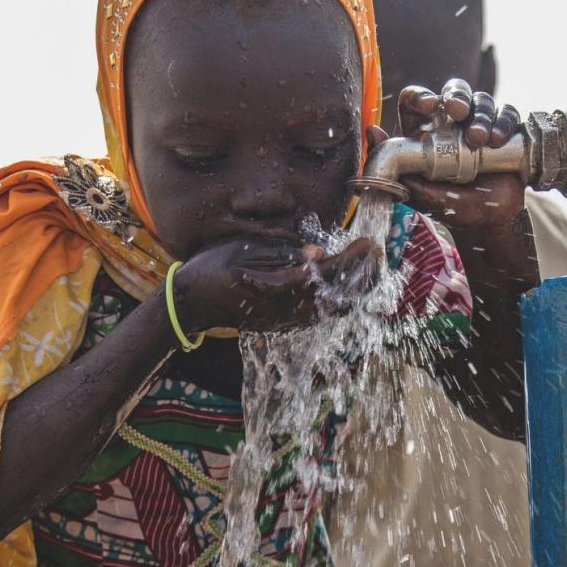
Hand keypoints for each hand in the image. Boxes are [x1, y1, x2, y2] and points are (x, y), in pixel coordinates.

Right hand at [172, 236, 382, 332]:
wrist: (191, 303)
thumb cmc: (213, 268)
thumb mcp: (243, 249)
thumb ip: (283, 252)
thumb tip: (319, 253)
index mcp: (279, 287)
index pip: (329, 275)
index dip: (353, 260)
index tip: (368, 243)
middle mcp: (288, 310)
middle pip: (341, 300)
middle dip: (364, 276)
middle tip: (375, 252)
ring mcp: (288, 321)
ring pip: (335, 312)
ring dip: (356, 288)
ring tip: (368, 265)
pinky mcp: (285, 324)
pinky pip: (323, 316)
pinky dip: (342, 299)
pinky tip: (346, 283)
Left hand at [370, 78, 524, 230]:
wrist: (489, 221)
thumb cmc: (451, 204)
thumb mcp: (420, 192)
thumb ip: (396, 167)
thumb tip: (372, 132)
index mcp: (424, 131)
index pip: (416, 100)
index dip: (420, 96)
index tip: (429, 105)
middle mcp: (451, 123)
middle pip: (452, 91)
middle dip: (457, 96)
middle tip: (459, 111)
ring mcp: (479, 123)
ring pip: (480, 100)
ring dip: (481, 115)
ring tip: (479, 140)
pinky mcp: (503, 130)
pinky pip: (507, 113)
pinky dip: (503, 122)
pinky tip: (496, 140)